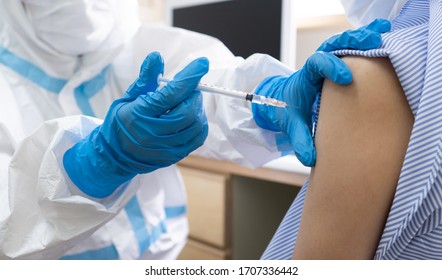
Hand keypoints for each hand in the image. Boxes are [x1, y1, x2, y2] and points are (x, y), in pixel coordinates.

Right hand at [63, 52, 208, 197]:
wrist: (115, 155)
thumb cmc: (122, 122)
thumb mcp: (129, 97)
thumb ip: (146, 78)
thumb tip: (157, 56)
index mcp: (139, 115)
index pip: (171, 94)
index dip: (189, 77)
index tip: (202, 63)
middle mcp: (153, 134)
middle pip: (188, 111)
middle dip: (193, 95)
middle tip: (188, 88)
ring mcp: (166, 148)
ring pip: (196, 125)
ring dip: (198, 108)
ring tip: (187, 102)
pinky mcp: (175, 156)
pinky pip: (198, 138)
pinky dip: (200, 123)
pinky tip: (191, 117)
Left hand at [252, 19, 390, 166]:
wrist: (281, 101)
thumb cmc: (287, 110)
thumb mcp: (291, 125)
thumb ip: (300, 140)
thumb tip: (312, 159)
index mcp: (305, 76)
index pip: (317, 63)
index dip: (330, 66)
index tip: (345, 78)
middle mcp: (316, 65)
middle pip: (332, 45)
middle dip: (351, 43)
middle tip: (372, 43)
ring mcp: (327, 62)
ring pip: (342, 43)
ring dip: (360, 38)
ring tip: (382, 34)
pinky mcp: (336, 64)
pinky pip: (349, 48)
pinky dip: (363, 41)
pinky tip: (381, 35)